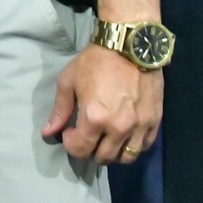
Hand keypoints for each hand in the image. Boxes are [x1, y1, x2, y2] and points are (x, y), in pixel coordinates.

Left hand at [41, 44, 163, 163]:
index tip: (70, 132)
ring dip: (113, 153)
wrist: (129, 44)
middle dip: (90, 150)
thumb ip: (59, 111)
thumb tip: (47, 133)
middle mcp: (119, 127)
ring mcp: (139, 126)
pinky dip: (132, 146)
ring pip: (126, 157)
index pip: (80, 150)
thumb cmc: (95, 61)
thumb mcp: (69, 81)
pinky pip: (144, 146)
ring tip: (106, 138)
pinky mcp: (155, 121)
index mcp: (94, 118)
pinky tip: (124, 135)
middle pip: (103, 157)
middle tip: (87, 135)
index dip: (70, 144)